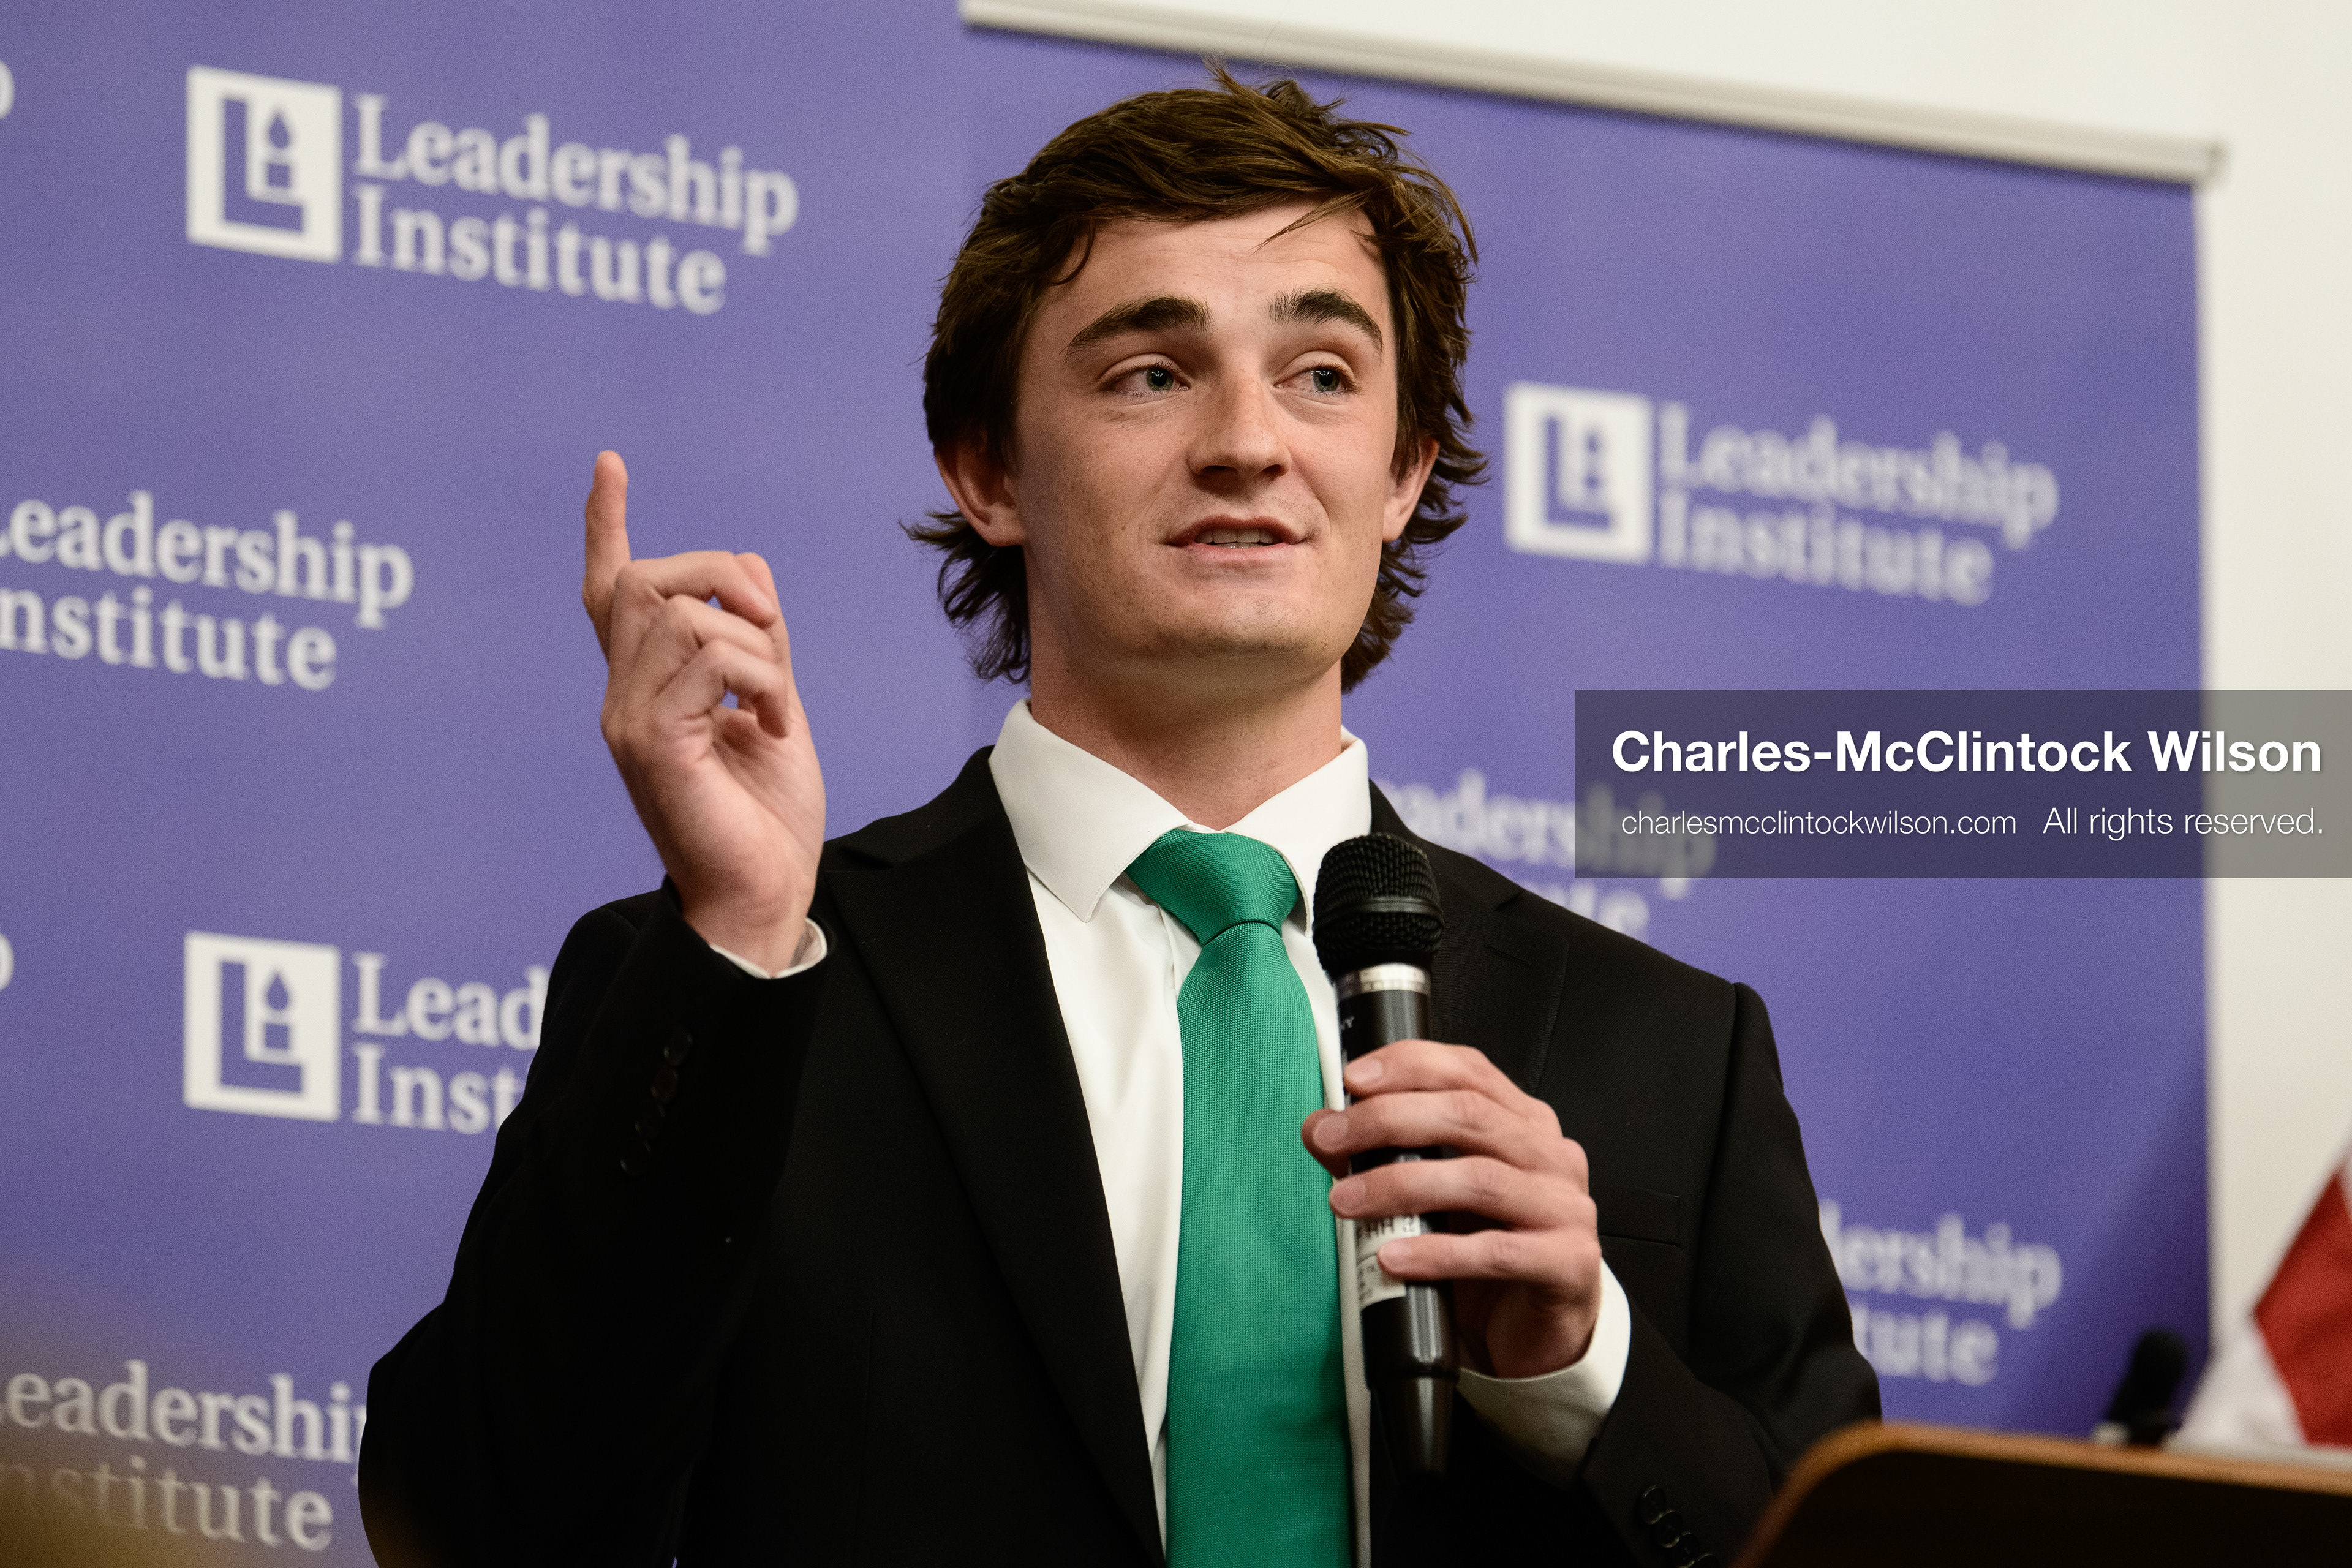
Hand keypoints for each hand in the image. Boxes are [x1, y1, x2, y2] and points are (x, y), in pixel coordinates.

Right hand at [582, 451, 824, 970]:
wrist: (764, 892)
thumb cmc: (765, 815)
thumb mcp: (774, 705)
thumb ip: (759, 642)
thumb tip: (751, 569)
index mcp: (648, 686)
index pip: (611, 591)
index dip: (606, 526)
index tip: (608, 465)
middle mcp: (623, 696)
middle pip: (647, 580)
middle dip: (720, 574)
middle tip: (774, 628)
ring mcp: (628, 718)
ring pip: (683, 615)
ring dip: (755, 646)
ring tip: (775, 703)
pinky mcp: (651, 742)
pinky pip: (709, 661)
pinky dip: (761, 679)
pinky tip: (772, 722)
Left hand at [1302, 1041, 1601, 1379]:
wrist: (1535, 1330)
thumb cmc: (1488, 1254)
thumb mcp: (1431, 1197)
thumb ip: (1381, 1156)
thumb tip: (1320, 1128)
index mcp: (1523, 1123)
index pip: (1468, 1071)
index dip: (1409, 1066)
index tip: (1353, 1080)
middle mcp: (1550, 1155)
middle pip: (1469, 1115)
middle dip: (1388, 1120)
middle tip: (1333, 1139)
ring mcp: (1566, 1207)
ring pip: (1479, 1180)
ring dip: (1401, 1186)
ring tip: (1347, 1200)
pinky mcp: (1569, 1263)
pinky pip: (1496, 1252)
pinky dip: (1437, 1253)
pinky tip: (1393, 1256)